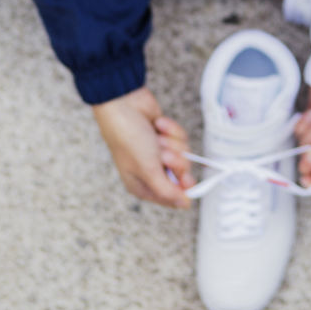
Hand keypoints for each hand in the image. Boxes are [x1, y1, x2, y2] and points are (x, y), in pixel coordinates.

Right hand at [91, 85, 194, 208]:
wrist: (124, 104)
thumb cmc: (128, 138)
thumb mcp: (149, 170)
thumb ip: (168, 190)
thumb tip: (184, 204)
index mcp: (142, 186)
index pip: (171, 198)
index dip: (182, 189)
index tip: (186, 178)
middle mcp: (151, 171)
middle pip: (181, 174)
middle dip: (175, 160)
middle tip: (163, 153)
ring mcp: (158, 152)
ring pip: (183, 154)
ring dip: (171, 143)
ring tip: (156, 137)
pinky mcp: (165, 136)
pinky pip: (180, 137)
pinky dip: (171, 130)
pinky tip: (158, 125)